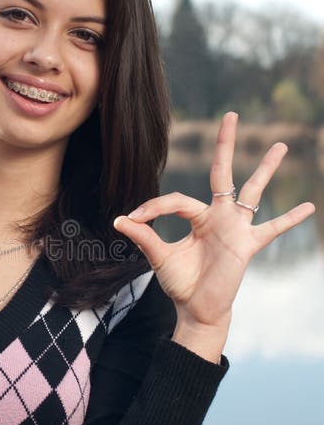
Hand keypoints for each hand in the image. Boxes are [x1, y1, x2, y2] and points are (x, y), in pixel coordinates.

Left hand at [113, 112, 314, 361]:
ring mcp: (236, 228)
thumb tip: (119, 219)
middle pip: (222, 173)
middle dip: (224, 144)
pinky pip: (271, 229)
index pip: (177, 200)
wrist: (197, 309)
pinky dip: (289, 219)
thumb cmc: (181, 282)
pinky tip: (309, 207)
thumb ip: (144, 237)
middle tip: (231, 114)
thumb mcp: (159, 258)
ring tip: (280, 145)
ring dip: (266, 169)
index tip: (134, 218)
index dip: (154, 206)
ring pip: (253, 191)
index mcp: (196, 217)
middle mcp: (218, 216)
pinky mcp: (247, 246)